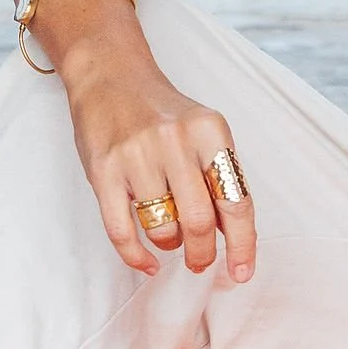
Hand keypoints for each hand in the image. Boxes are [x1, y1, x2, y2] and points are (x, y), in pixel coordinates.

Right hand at [59, 15, 255, 285]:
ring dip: (171, 245)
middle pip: (200, 221)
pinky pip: (122, 231)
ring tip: (171, 238)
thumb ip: (218, 176)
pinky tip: (147, 262)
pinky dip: (137, 256)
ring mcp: (137, 155)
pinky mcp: (104, 170)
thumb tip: (234, 237)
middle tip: (201, 262)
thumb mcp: (202, 131)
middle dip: (203, 254)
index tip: (242, 273)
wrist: (110, 75)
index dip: (243, 245)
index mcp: (210, 130)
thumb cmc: (163, 112)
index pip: (236, 200)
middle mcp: (176, 140)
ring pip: (163, 228)